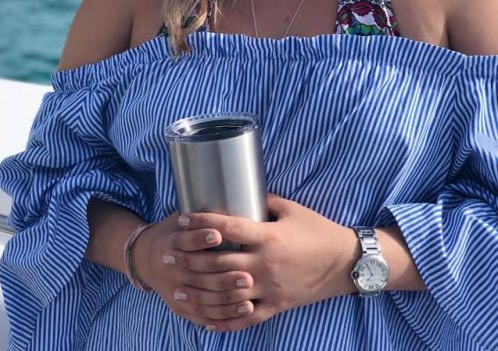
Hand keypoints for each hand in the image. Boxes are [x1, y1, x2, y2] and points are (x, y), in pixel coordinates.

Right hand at [132, 211, 255, 328]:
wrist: (147, 260)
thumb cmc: (174, 233)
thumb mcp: (180, 219)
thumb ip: (202, 214)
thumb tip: (235, 193)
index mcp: (169, 242)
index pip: (184, 241)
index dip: (200, 238)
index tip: (219, 234)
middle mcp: (170, 269)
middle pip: (197, 273)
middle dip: (222, 274)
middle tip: (247, 274)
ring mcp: (175, 290)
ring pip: (203, 298)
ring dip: (227, 297)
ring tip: (249, 292)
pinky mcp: (182, 308)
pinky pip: (205, 315)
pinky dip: (224, 315)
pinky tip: (244, 310)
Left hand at [171, 193, 357, 332]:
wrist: (345, 263)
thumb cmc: (318, 230)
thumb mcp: (291, 209)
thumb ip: (264, 202)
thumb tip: (241, 193)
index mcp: (268, 237)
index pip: (227, 228)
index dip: (202, 223)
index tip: (183, 218)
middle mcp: (264, 264)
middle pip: (219, 262)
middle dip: (190, 258)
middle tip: (168, 253)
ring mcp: (269, 288)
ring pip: (226, 294)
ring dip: (199, 292)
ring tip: (177, 288)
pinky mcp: (276, 306)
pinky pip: (246, 317)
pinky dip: (224, 320)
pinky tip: (206, 320)